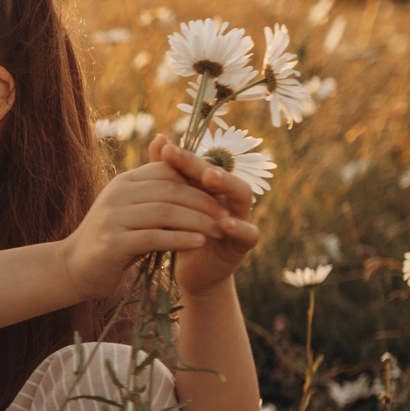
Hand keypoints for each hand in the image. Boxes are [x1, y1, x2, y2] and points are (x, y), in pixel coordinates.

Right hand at [60, 159, 251, 299]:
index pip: (169, 171)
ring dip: (198, 221)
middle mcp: (117, 193)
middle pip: (171, 190)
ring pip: (166, 212)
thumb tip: (182, 164)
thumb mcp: (134, 208)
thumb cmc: (112, 237)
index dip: (199, 181)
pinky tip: (200, 244)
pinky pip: (155, 236)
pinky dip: (181, 239)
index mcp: (125, 181)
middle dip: (204, 202)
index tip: (222, 196)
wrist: (75, 267)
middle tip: (228, 216)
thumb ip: (157, 190)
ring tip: (220, 231)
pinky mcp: (112, 242)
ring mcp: (112, 217)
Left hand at [151, 138, 260, 294]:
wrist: (192, 272)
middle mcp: (228, 196)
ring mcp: (240, 217)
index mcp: (212, 186)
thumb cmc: (182, 233)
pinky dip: (239, 227)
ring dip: (227, 184)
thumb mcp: (170, 205)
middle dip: (206, 166)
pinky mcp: (244, 243)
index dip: (185, 157)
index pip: (201, 166)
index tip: (166, 150)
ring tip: (211, 178)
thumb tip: (159, 138)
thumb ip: (166, 175)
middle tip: (188, 156)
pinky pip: (249, 232)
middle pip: (223, 175)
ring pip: (242, 195)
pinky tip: (225, 224)